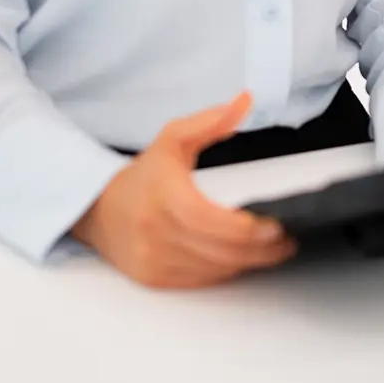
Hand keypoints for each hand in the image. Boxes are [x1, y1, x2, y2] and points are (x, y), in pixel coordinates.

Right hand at [70, 93, 294, 287]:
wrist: (99, 210)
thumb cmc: (144, 176)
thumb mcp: (172, 139)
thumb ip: (210, 121)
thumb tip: (244, 101)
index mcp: (163, 195)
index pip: (209, 220)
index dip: (246, 230)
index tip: (275, 226)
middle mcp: (155, 232)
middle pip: (219, 251)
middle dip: (260, 250)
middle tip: (285, 239)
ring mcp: (153, 259)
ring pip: (214, 270)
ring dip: (248, 262)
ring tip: (273, 248)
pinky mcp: (155, 279)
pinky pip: (201, 281)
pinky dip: (225, 270)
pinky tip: (241, 258)